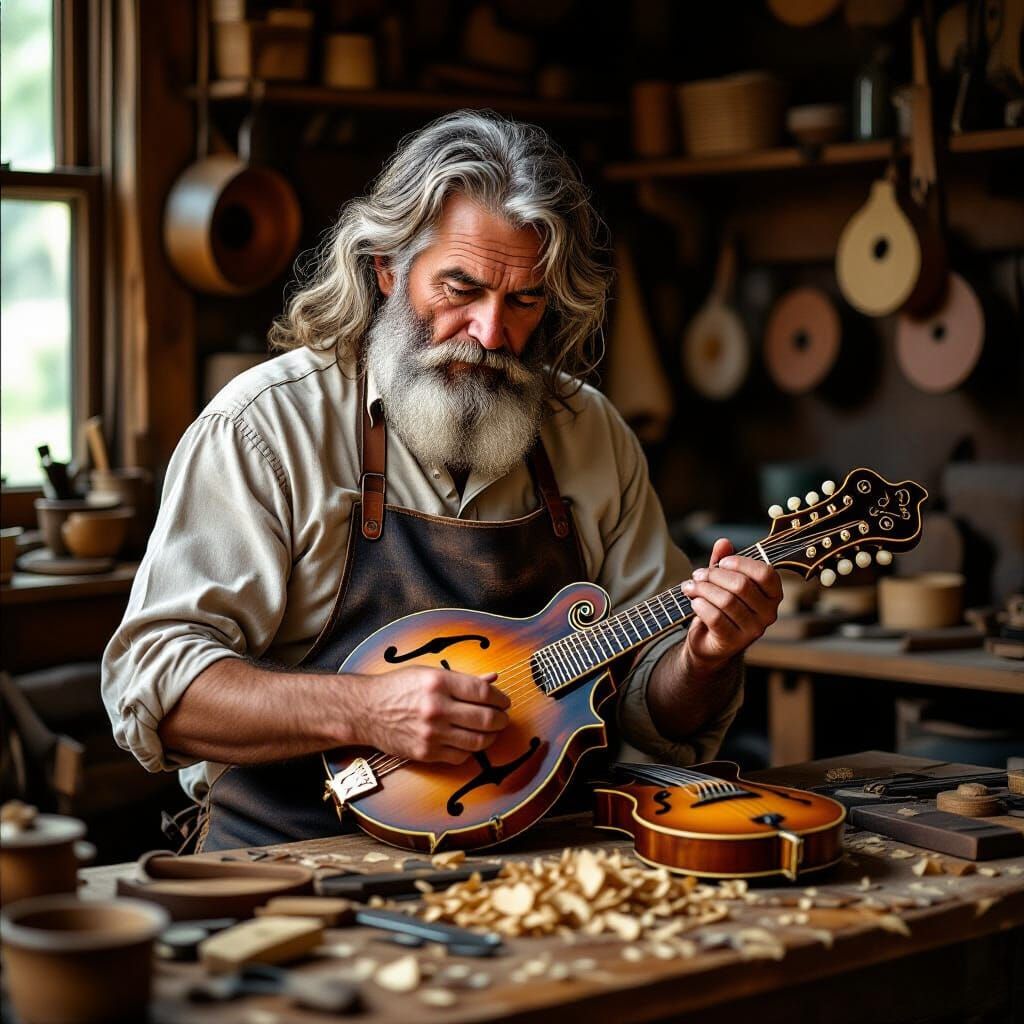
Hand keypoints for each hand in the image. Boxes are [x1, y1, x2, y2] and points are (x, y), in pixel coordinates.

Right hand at [352, 666, 510, 764]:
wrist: (366, 710)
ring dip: (491, 737)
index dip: (500, 699)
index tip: (504, 702)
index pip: (483, 693)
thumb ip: (463, 679)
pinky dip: (471, 750)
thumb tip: (494, 679)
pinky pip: (461, 756)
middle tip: (502, 718)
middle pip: (486, 718)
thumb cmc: (399, 687)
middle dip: (501, 719)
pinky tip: (469, 741)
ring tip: (491, 731)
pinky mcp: (426, 753)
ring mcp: (432, 733)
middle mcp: (437, 708)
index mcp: (439, 683)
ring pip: (478, 741)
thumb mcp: (430, 673)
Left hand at [681, 538, 781, 680]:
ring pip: (726, 601)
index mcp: (773, 595)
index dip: (741, 563)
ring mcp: (752, 630)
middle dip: (714, 576)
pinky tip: (694, 602)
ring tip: (690, 587)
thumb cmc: (721, 606)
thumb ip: (724, 560)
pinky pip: (715, 617)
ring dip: (703, 590)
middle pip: (741, 585)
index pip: (765, 573)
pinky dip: (700, 605)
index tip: (721, 563)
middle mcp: (768, 613)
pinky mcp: (733, 641)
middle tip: (698, 575)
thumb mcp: (723, 580)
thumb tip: (723, 542)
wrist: (709, 641)